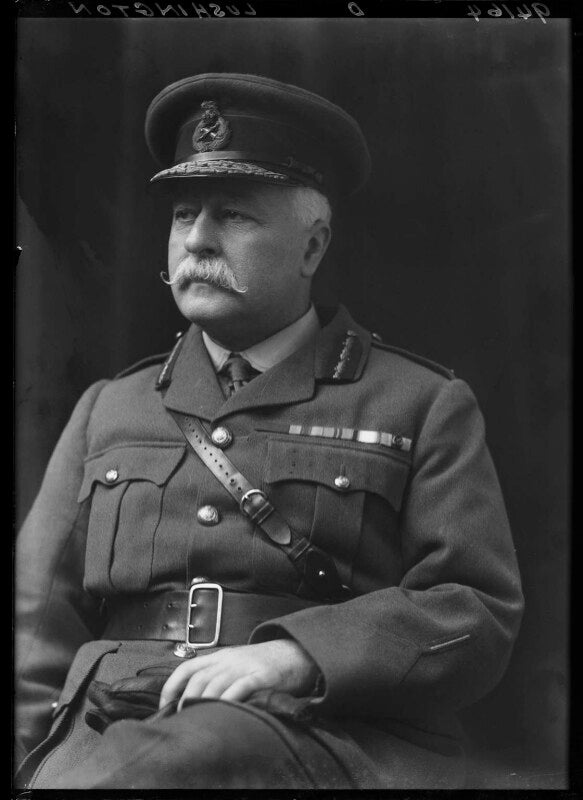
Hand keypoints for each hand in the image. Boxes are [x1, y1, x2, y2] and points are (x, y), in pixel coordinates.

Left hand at [159, 639, 319, 710]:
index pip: (187, 667)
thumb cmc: (264, 663)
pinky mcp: (261, 676)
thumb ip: (217, 676)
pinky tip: (223, 711)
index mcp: (220, 657)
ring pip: (216, 684)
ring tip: (197, 719)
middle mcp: (228, 660)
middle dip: (185, 700)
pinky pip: (241, 687)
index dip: (171, 687)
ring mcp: (244, 667)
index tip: (164, 706)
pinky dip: (229, 700)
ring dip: (203, 703)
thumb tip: (192, 700)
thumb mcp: (235, 663)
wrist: (295, 653)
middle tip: (181, 718)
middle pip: (199, 679)